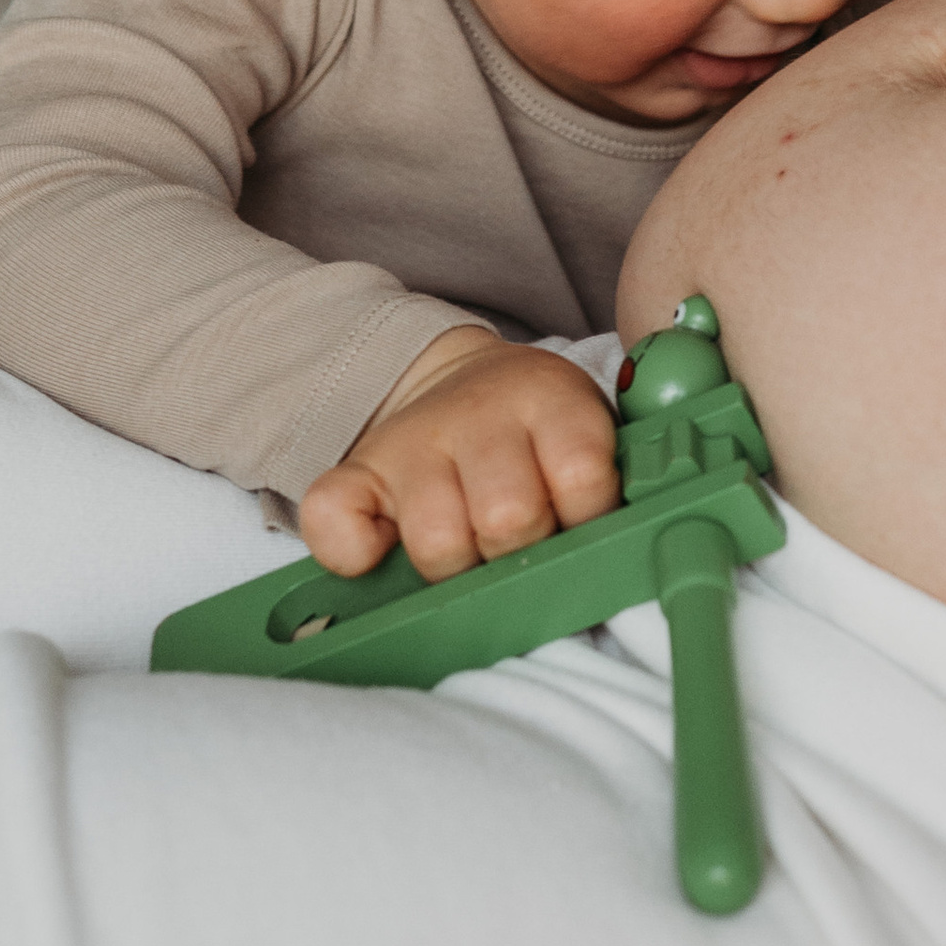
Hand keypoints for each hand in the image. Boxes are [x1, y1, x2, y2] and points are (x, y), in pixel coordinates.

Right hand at [300, 327, 621, 581]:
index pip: (581, 476)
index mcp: (548, 398)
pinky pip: (333, 519)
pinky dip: (354, 553)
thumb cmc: (537, 433)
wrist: (468, 381)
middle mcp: (478, 413)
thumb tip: (612, 552)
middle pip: (509, 518)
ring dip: (459, 564)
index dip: (587, 519)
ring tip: (471, 548)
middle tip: (522, 541)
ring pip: (439, 541)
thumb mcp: (583, 431)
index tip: (580, 522)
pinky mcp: (355, 470)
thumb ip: (600, 482)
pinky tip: (383, 552)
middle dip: (523, 551)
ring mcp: (412, 440)